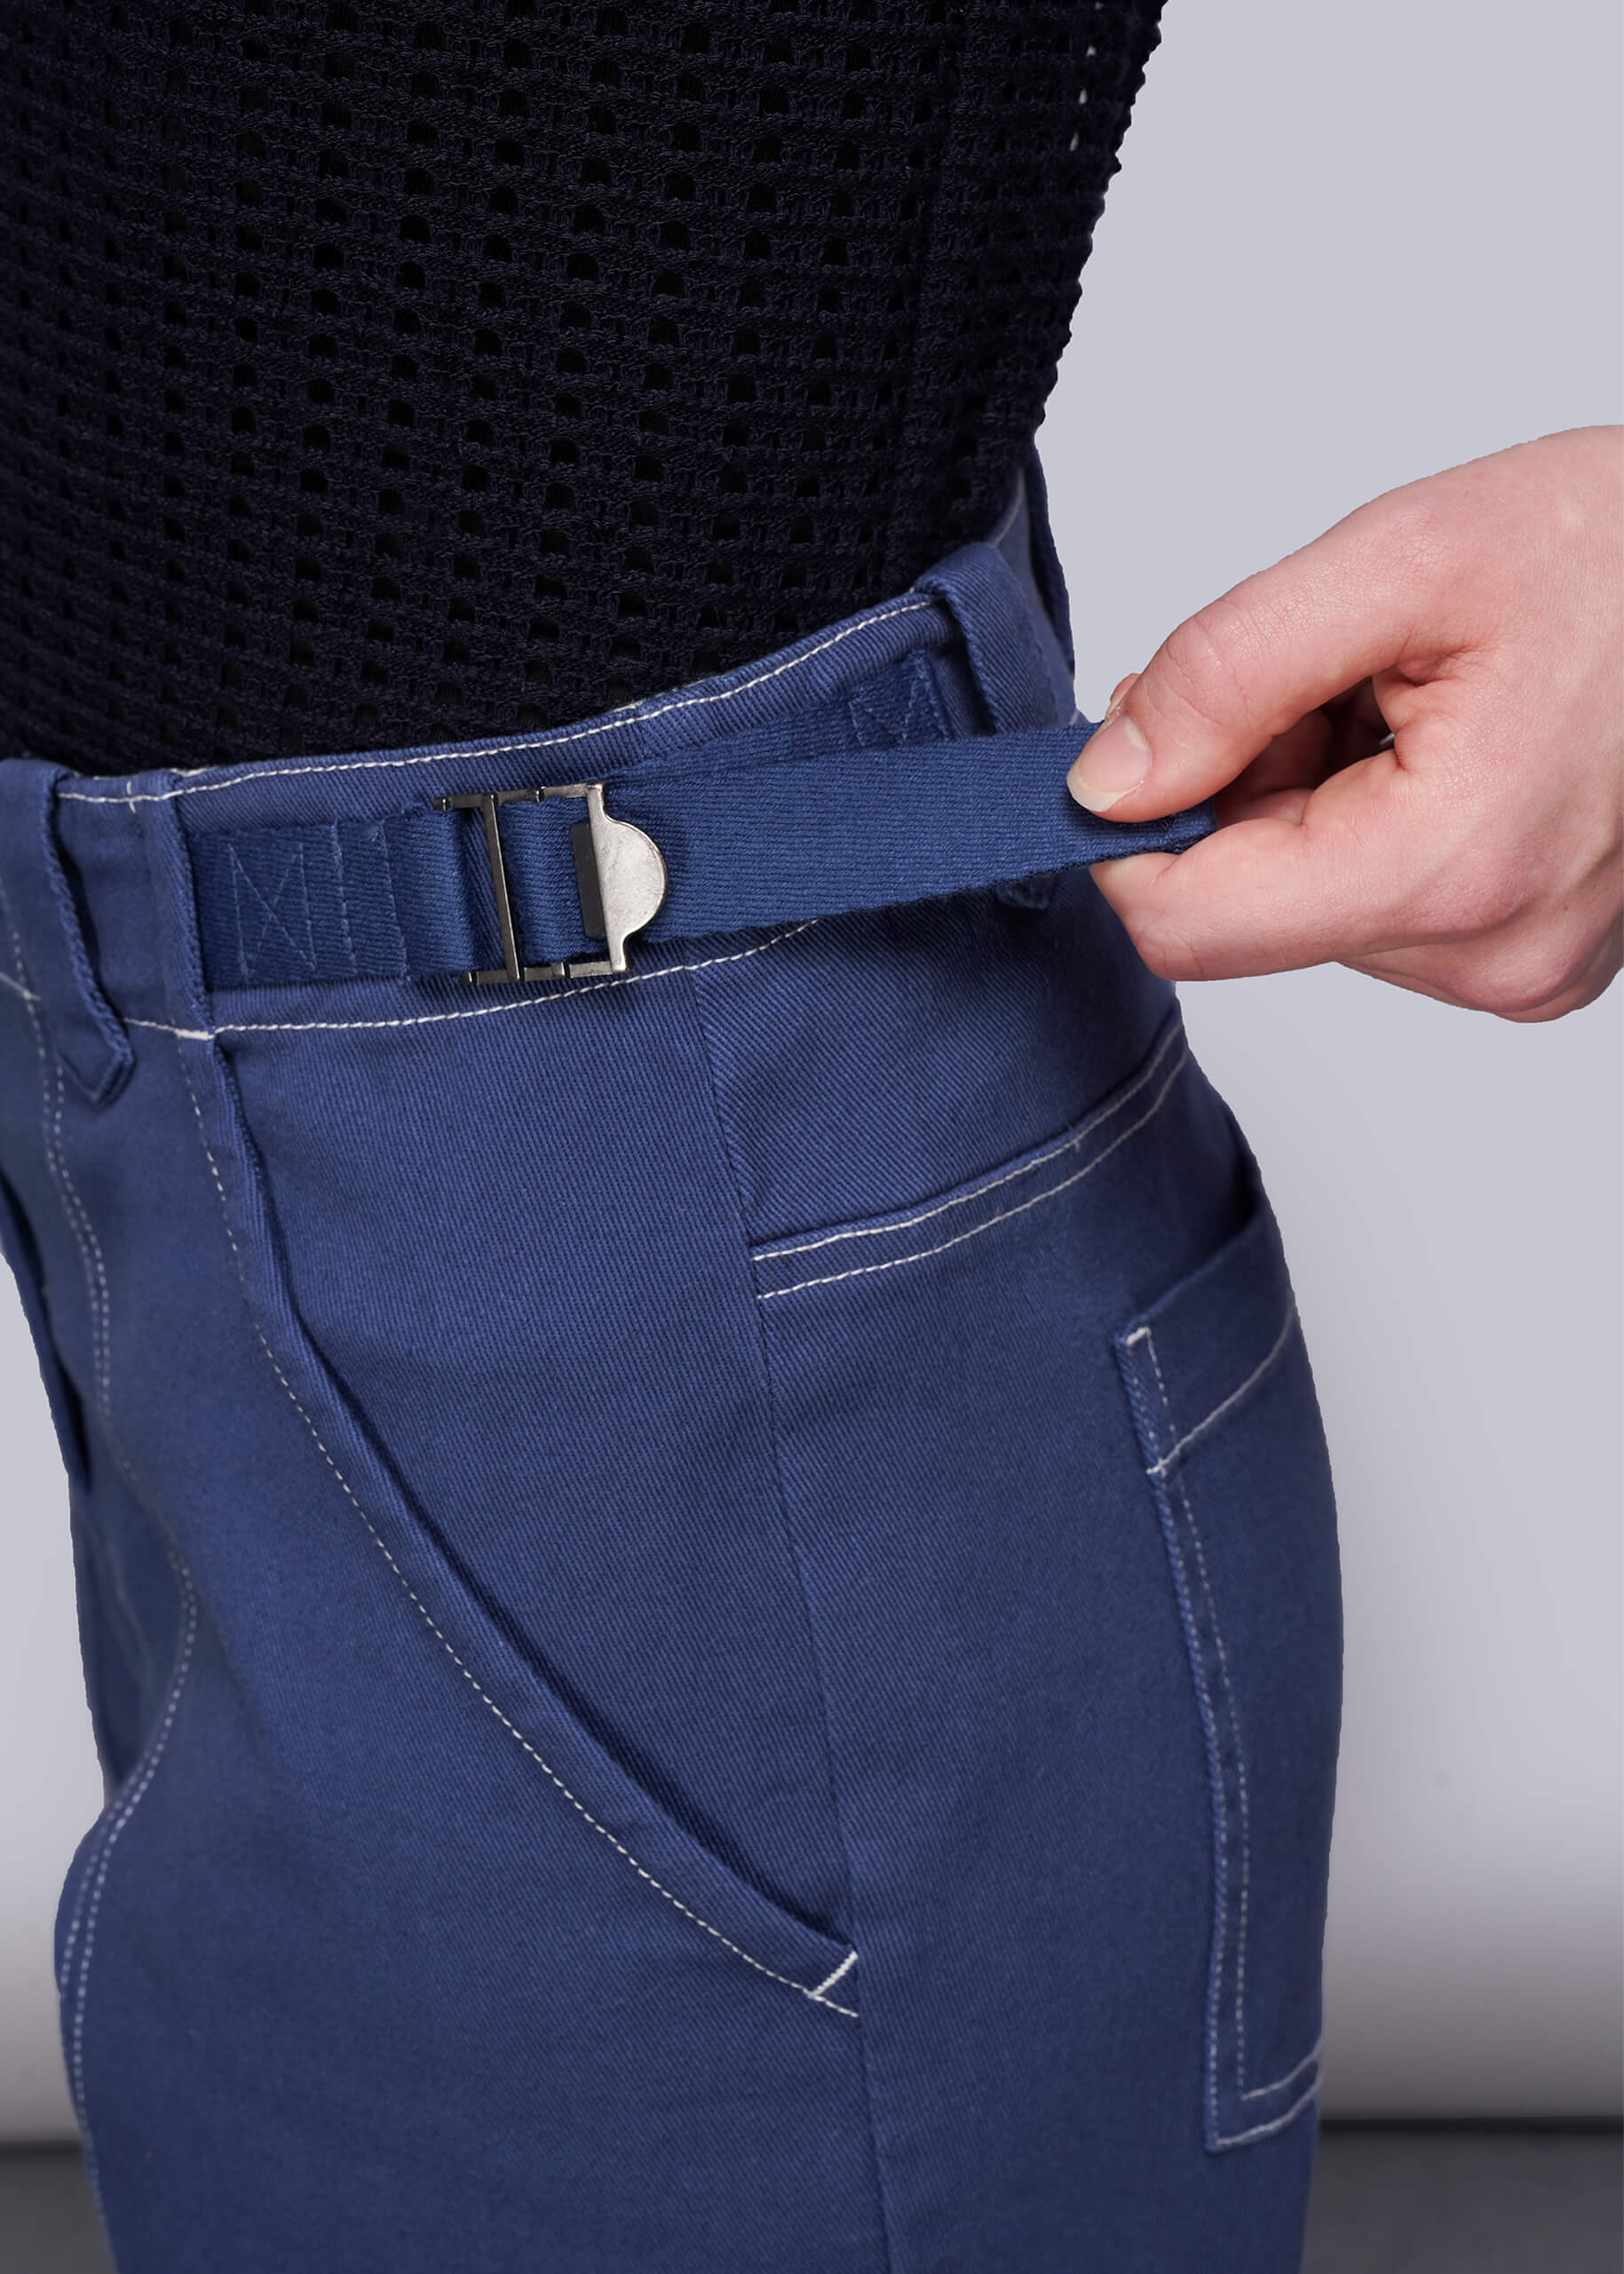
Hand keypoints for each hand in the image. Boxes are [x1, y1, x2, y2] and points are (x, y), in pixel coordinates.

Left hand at [1069, 428, 1622, 1019]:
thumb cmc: (1617, 550)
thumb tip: (1105, 784)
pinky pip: (1379, 908)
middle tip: (1337, 676)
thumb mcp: (1399, 559)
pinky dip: (1369, 822)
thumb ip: (1225, 675)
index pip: (1186, 927)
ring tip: (1411, 700)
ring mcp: (1521, 967)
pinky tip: (1443, 745)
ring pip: (1305, 907)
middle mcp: (1491, 955)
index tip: (1153, 726)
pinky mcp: (1531, 956)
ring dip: (1310, 796)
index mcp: (1450, 872)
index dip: (1130, 830)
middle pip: (1244, 912)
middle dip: (1246, 785)